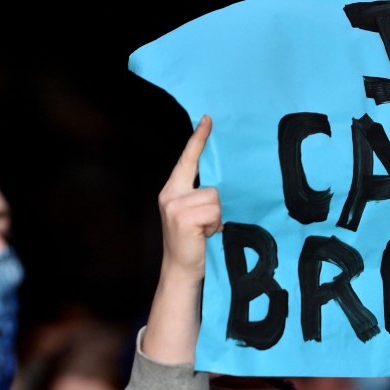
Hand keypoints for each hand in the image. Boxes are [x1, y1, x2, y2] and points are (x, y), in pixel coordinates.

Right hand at [157, 114, 222, 283]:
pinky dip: (214, 225)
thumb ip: (200, 197)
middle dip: (214, 206)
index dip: (198, 139)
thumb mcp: (194, 215)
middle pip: (210, 185)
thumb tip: (219, 187)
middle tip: (207, 225)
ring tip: (205, 231)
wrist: (181, 270)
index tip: (208, 119)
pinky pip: (213, 212)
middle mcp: (170, 194)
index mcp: (172, 190)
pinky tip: (205, 235)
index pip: (187, 159)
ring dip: (215, 217)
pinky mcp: (183, 217)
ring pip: (214, 198)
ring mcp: (174, 205)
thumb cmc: (192, 243)